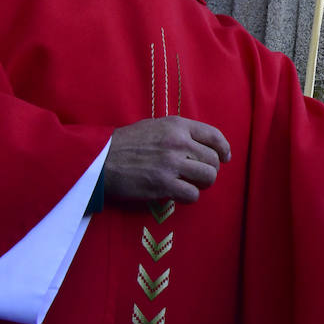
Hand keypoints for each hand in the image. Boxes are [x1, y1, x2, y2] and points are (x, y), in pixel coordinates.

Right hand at [100, 116, 230, 203]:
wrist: (98, 159)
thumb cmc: (125, 143)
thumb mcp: (154, 126)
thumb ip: (178, 133)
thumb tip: (202, 145)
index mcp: (177, 126)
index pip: (214, 136)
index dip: (223, 149)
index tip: (225, 158)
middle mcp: (178, 142)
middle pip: (213, 160)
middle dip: (209, 170)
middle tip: (198, 175)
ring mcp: (172, 164)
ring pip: (208, 177)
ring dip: (201, 184)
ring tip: (189, 184)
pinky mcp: (163, 184)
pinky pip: (192, 194)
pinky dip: (188, 197)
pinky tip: (177, 194)